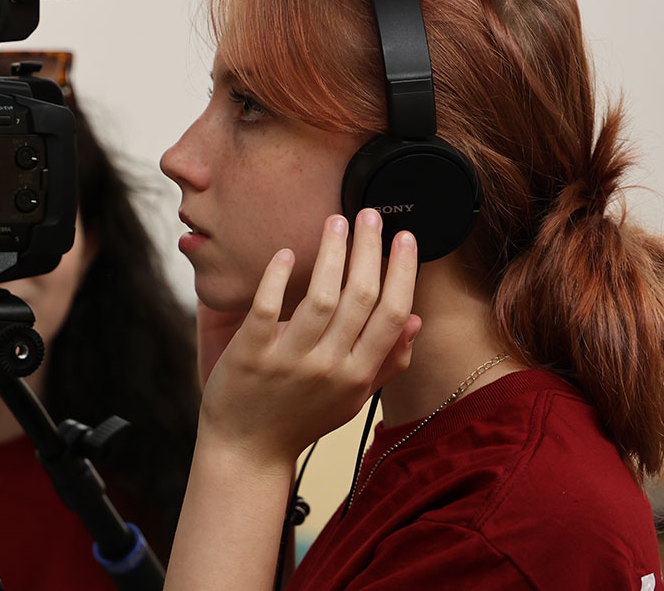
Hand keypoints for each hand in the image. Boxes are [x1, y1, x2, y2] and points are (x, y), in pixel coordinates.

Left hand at [196, 209, 421, 463]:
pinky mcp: (250, 355)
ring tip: (335, 222)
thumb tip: (416, 323)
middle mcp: (329, 367)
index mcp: (358, 376)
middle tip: (368, 214)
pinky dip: (277, 277)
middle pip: (360, 297)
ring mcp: (289, 361)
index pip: (392, 315)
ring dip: (331, 253)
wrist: (247, 449)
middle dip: (369, 249)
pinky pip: (266, 307)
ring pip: (320, 297)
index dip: (402, 272)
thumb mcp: (352, 399)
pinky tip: (285, 252)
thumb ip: (386, 362)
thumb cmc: (301, 419)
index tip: (405, 237)